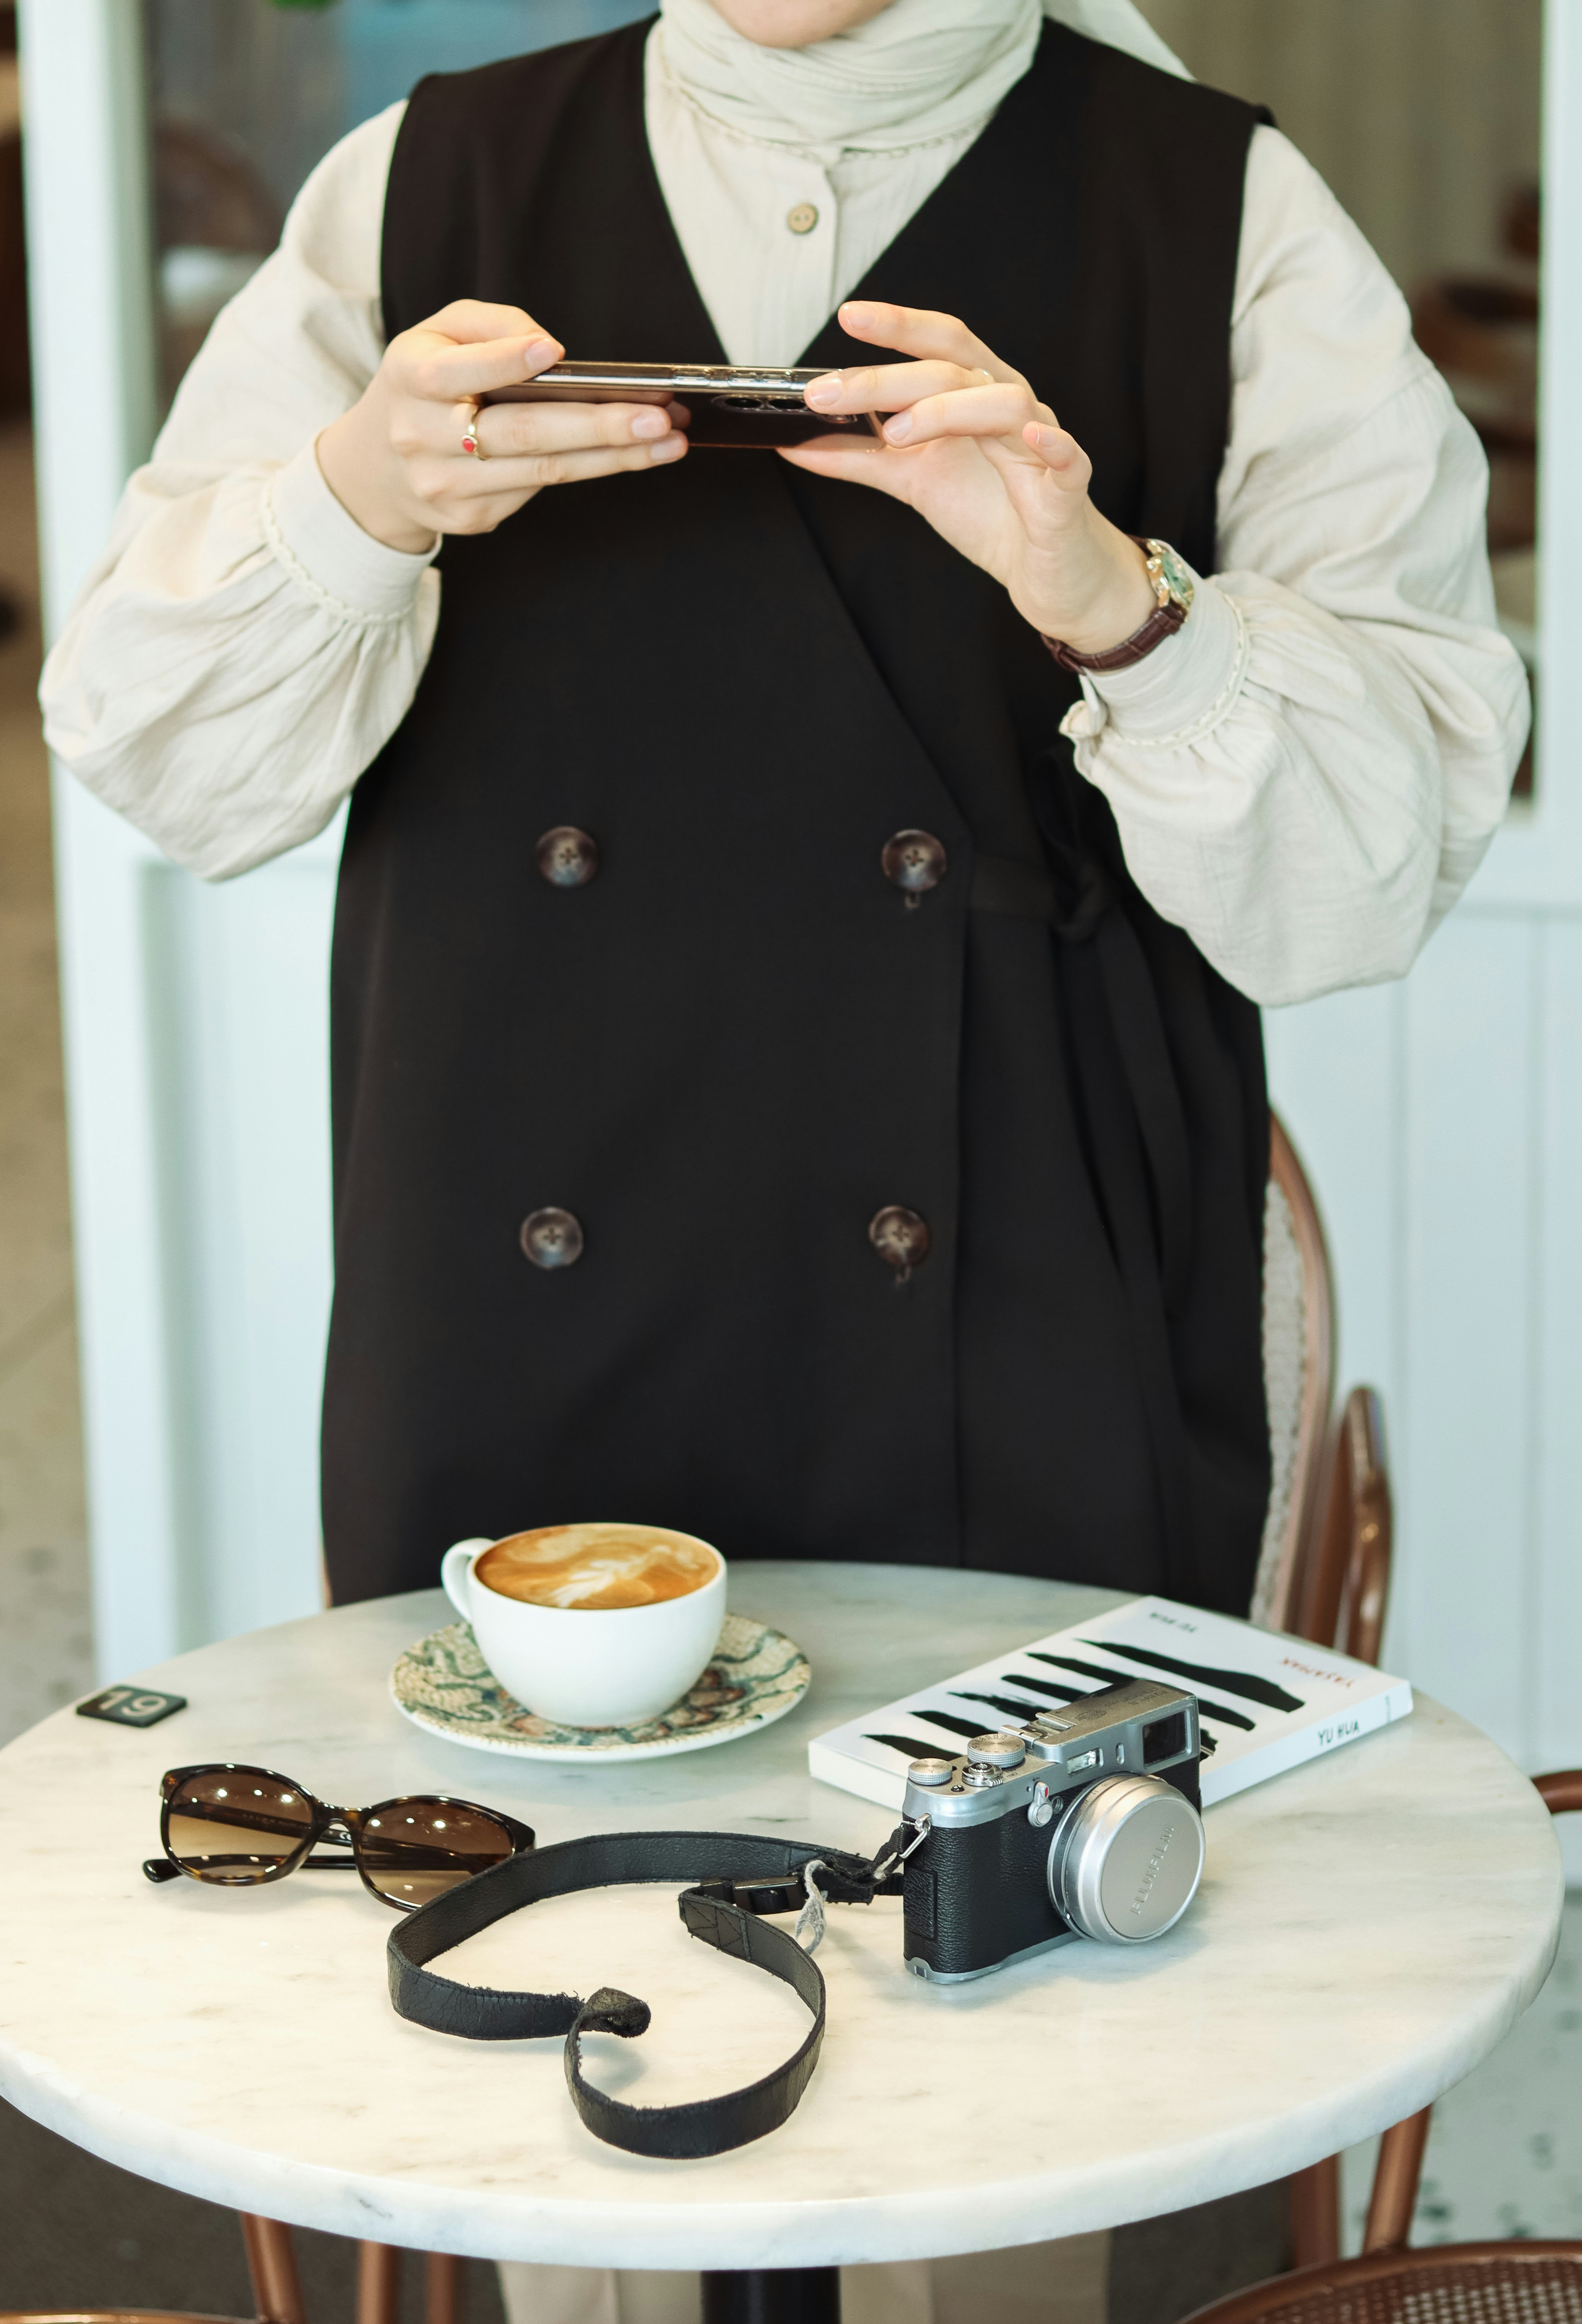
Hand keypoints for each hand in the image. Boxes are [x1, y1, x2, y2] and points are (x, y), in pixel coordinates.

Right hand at [316, 302, 688, 553]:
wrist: (375, 468)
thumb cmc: (422, 385)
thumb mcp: (436, 333)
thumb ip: (489, 326)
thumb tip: (550, 349)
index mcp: (411, 379)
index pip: (460, 372)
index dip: (508, 362)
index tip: (555, 352)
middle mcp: (424, 438)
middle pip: (522, 434)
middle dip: (598, 426)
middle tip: (658, 416)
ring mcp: (449, 487)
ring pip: (544, 471)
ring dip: (615, 456)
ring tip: (668, 440)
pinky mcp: (473, 518)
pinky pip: (539, 488)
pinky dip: (590, 470)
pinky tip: (631, 454)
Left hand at [783, 302, 1157, 655]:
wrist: (1046, 573)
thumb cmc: (991, 513)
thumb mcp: (912, 481)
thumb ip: (858, 460)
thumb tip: (796, 443)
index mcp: (975, 397)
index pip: (939, 345)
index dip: (898, 325)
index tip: (849, 316)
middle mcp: (1010, 407)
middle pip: (955, 370)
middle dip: (888, 376)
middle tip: (829, 392)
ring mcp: (1040, 445)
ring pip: (1004, 402)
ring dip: (947, 410)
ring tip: (896, 433)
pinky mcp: (1065, 492)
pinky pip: (1067, 457)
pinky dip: (1050, 442)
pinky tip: (1029, 434)